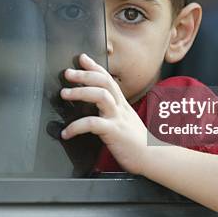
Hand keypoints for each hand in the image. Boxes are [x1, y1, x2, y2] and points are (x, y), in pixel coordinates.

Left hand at [60, 53, 149, 174]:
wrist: (153, 158)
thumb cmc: (137, 142)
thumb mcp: (125, 121)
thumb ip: (112, 111)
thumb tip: (97, 106)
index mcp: (122, 104)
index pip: (108, 79)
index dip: (95, 67)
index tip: (82, 58)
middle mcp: (120, 107)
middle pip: (104, 82)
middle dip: (84, 75)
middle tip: (67, 73)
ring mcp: (118, 118)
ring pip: (100, 96)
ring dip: (80, 92)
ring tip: (64, 94)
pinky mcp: (114, 132)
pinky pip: (93, 124)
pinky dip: (76, 126)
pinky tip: (66, 132)